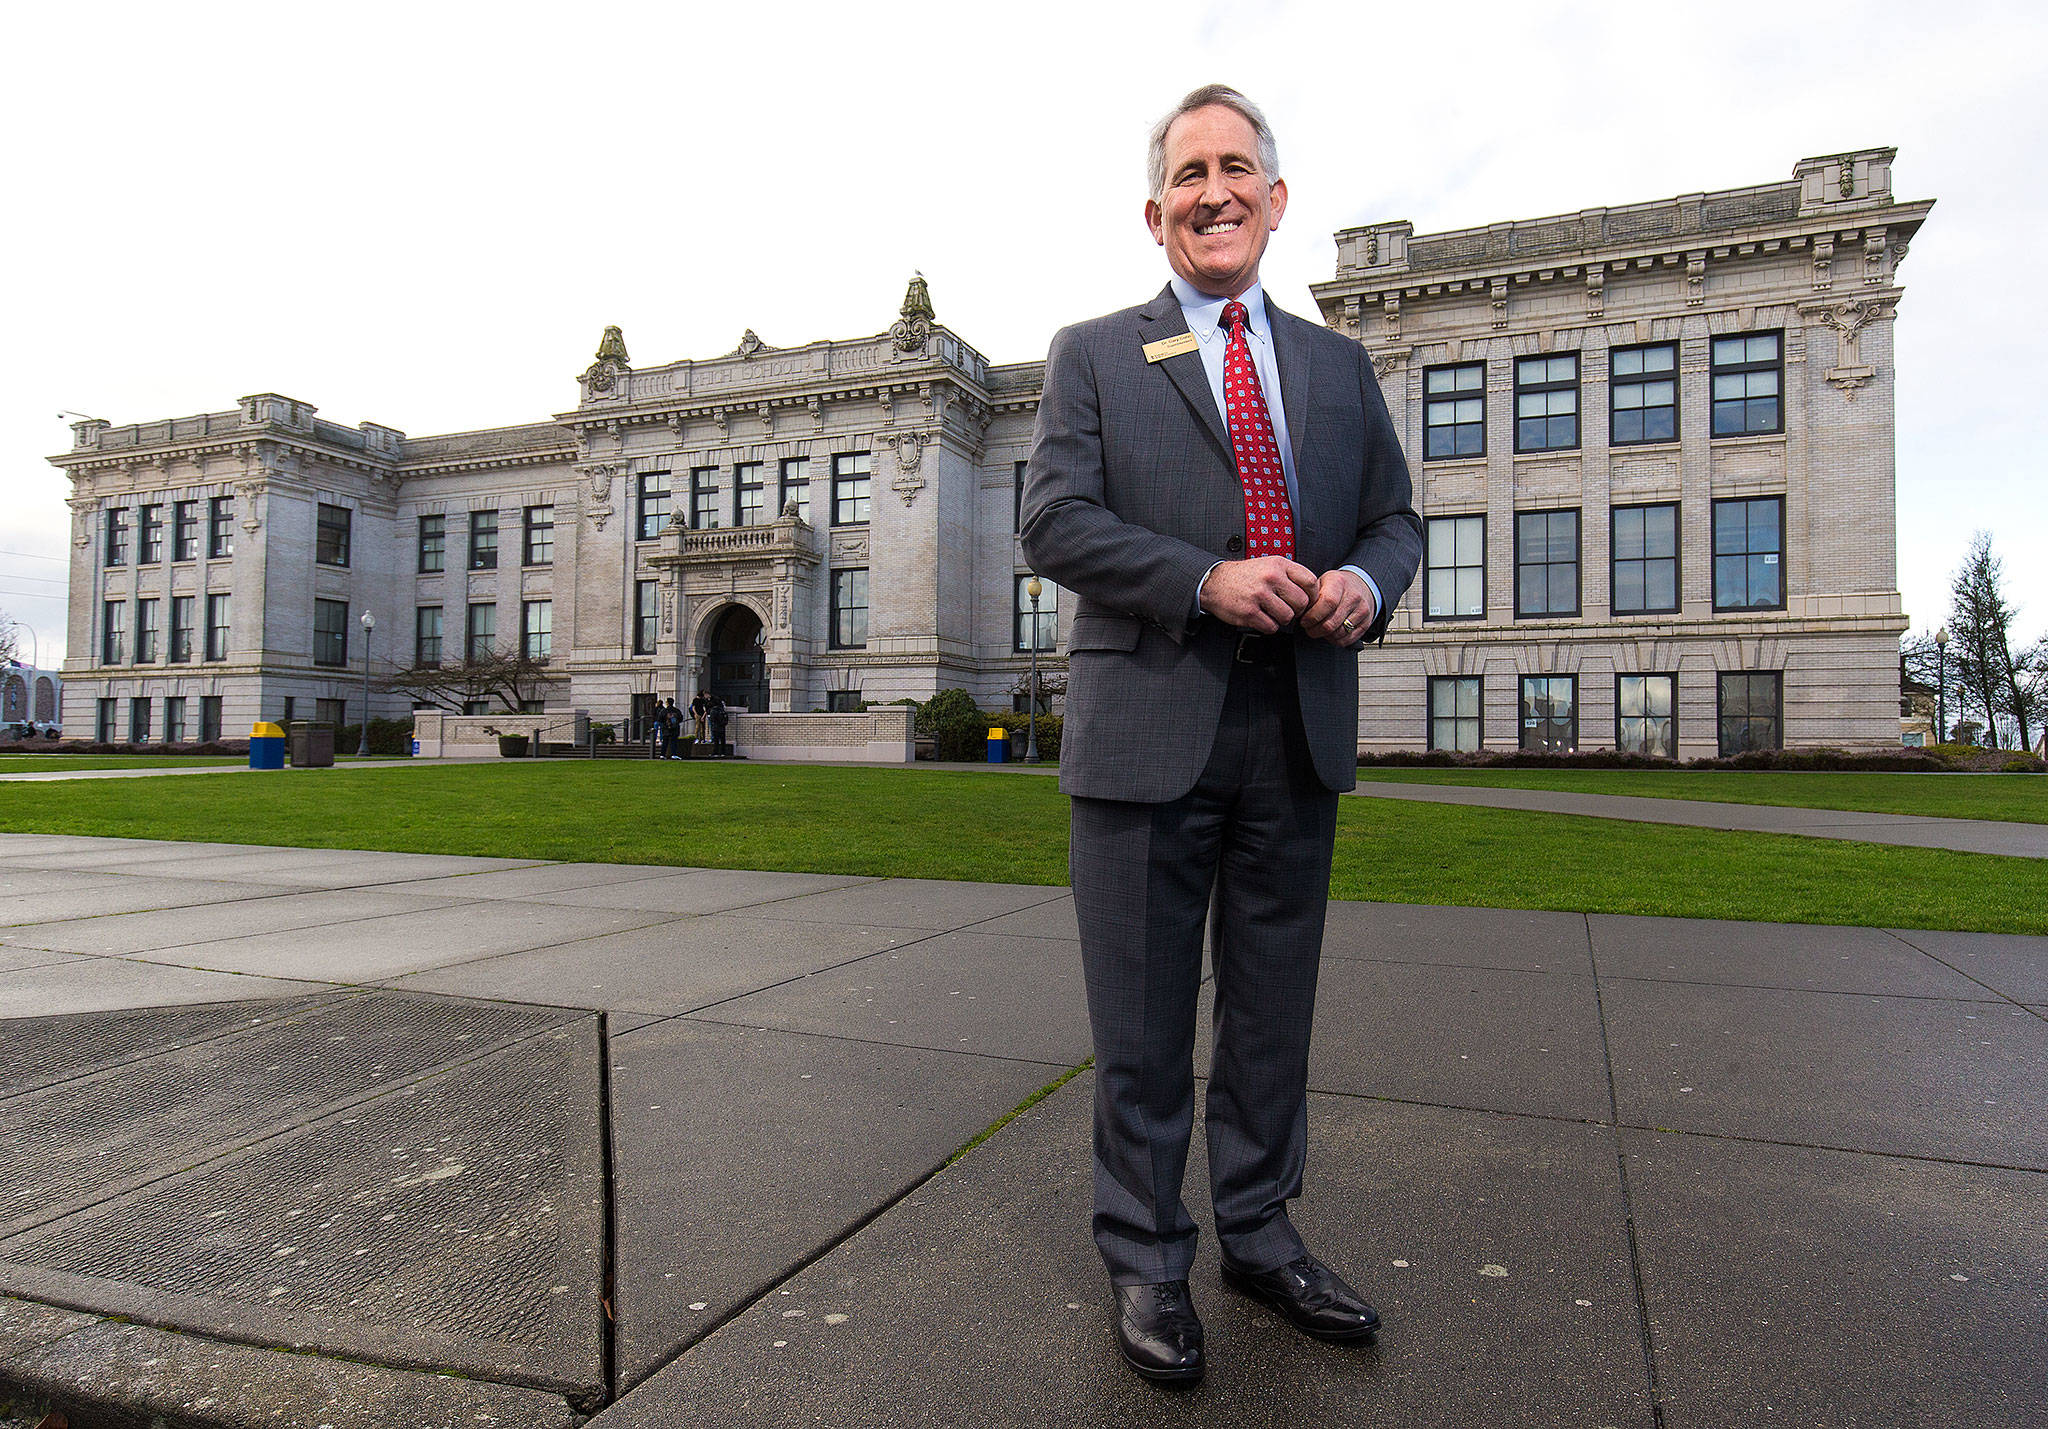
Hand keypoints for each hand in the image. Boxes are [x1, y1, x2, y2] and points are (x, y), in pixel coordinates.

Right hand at [1199, 557, 1318, 632]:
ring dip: (1282, 619)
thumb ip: (1290, 574)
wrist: (1214, 582)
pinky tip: (1261, 618)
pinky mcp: (1249, 612)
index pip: (1310, 581)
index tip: (1306, 600)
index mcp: (1278, 564)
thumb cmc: (1245, 575)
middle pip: (1301, 602)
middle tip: (1287, 609)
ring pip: (1287, 617)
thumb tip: (1312, 592)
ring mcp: (1259, 595)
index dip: (1312, 595)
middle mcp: (1270, 577)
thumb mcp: (1269, 564)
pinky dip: (1268, 626)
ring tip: (1272, 613)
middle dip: (1297, 610)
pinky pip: (1271, 627)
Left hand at [1300, 569, 1376, 646]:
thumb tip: (1299, 611)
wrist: (1360, 584)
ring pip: (1338, 633)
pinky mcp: (1366, 623)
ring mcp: (1362, 610)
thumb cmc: (1336, 585)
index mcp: (1339, 582)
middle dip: (1314, 630)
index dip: (1312, 616)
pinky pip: (1347, 640)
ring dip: (1324, 635)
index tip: (1304, 620)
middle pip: (1331, 623)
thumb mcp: (1322, 582)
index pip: (1327, 603)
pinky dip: (1335, 640)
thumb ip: (1311, 595)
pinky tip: (1330, 633)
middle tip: (1308, 628)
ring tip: (1318, 629)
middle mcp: (1353, 596)